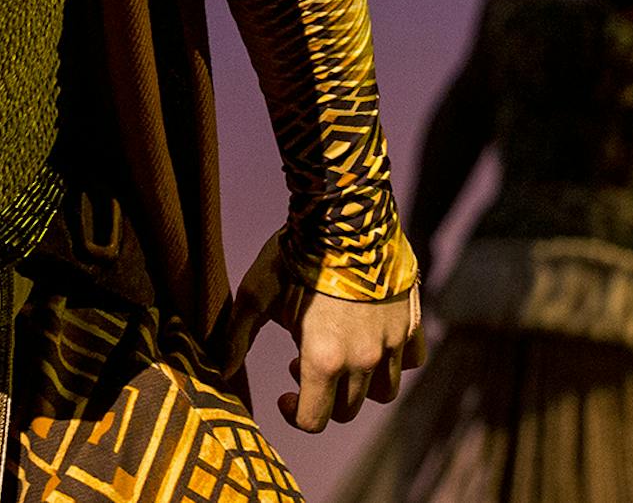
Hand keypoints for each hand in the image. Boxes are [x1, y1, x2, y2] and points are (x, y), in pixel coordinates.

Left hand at [219, 238, 423, 433]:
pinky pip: (410, 360)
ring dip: (358, 385)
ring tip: (340, 354)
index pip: (313, 419)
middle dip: (322, 396)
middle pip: (346, 409)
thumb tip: (221, 369)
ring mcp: (391, 343)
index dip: (294, 414)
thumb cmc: (294, 255)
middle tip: (303, 364)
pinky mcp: (411, 322)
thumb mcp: (257, 295)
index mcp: (323, 360)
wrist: (342, 214)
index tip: (283, 395)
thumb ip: (238, 338)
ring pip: (382, 391)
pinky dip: (392, 360)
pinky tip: (371, 339)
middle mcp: (362, 360)